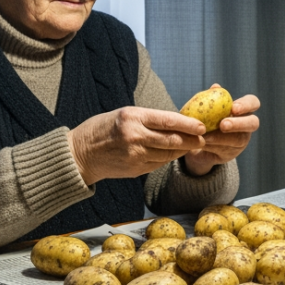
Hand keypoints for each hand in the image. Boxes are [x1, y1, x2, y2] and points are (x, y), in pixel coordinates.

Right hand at [67, 107, 205, 184]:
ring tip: (192, 145)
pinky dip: (169, 158)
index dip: (187, 124)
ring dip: (182, 150)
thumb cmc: (103, 128)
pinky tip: (174, 153)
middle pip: (172, 140)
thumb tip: (176, 121)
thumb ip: (149, 119)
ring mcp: (135, 155)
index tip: (201, 125)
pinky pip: (159, 163)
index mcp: (132, 118)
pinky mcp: (135, 169)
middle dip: (191, 140)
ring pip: (168, 154)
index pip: (167, 121)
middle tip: (204, 138)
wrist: (80, 154)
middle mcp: (134, 137)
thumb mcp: (124, 114)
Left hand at [182, 87, 259, 175]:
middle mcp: (246, 125)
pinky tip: (199, 142)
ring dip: (219, 138)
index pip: (253, 102)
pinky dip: (210, 146)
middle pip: (253, 123)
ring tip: (204, 136)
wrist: (198, 141)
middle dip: (238, 124)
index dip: (246, 105)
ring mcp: (241, 141)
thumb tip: (215, 87)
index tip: (233, 108)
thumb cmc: (206, 118)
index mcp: (243, 110)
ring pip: (237, 140)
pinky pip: (223, 150)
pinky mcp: (231, 154)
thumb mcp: (207, 107)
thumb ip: (212, 98)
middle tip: (223, 125)